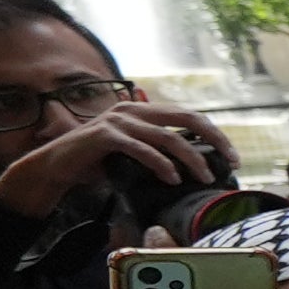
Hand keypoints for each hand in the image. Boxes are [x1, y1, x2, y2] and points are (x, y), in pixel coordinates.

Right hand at [0, 95, 231, 221]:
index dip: (215, 134)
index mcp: (143, 110)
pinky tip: (172, 179)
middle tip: (231, 163)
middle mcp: (133, 109)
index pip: (188, 115)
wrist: (57, 167)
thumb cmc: (98, 163)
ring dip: (191, 159)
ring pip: (167, 137)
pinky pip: (141, 149)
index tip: (232, 157)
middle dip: (214, 140)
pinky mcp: (105, 136)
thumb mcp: (134, 154)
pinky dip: (160, 165)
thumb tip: (197, 168)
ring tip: (204, 178)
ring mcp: (118, 121)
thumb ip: (159, 152)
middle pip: (186, 119)